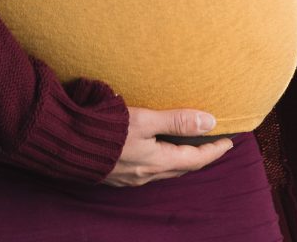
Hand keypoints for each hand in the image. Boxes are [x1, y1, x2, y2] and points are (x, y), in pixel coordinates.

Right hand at [102, 106, 233, 186]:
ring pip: (164, 170)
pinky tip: (154, 152)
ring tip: (187, 147)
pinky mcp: (115, 174)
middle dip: (200, 157)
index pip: (195, 159)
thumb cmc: (106, 130)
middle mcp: (146, 174)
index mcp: (156, 161)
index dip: (214, 150)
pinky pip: (147, 171)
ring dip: (179, 160)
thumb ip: (176, 120)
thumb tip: (210, 122)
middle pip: (181, 167)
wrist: (67, 144)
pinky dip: (160, 161)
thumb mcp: (144, 119)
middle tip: (212, 145)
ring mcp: (130, 177)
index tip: (229, 142)